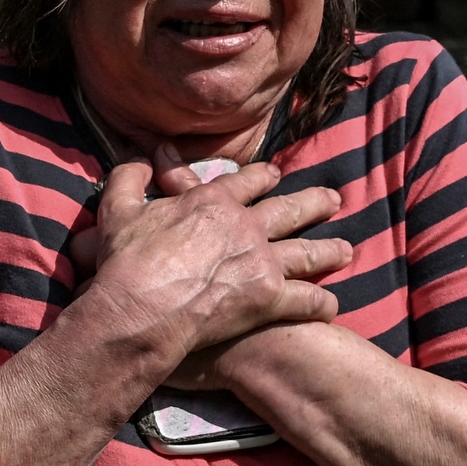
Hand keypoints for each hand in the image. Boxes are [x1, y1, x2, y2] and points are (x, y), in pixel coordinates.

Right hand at [74, 152, 351, 374]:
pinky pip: (305, 300)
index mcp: (214, 202)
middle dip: (314, 203)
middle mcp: (246, 226)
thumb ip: (129, 177)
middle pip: (289, 210)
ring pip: (307, 252)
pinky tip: (332, 306)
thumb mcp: (119, 208)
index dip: (264, 176)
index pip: (247, 181)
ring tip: (347, 250)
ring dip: (329, 251)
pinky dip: (321, 303)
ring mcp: (262, 262)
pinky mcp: (269, 299)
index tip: (276, 174)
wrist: (142, 308)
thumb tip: (138, 157)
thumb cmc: (128, 261)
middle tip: (334, 200)